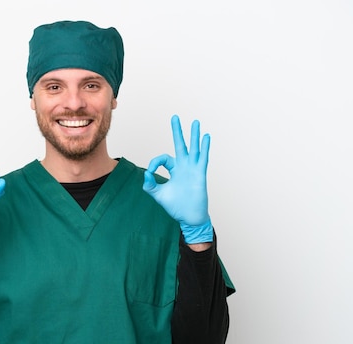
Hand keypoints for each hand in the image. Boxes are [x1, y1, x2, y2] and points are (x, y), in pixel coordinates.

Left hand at [143, 115, 212, 243]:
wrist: (189, 217)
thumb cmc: (176, 206)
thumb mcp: (158, 195)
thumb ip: (150, 185)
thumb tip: (147, 175)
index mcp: (174, 170)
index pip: (163, 158)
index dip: (155, 163)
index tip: (151, 173)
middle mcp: (184, 166)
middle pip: (180, 145)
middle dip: (177, 131)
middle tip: (174, 117)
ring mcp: (193, 169)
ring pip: (193, 148)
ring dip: (193, 135)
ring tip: (195, 122)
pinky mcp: (200, 174)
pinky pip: (202, 158)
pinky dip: (204, 147)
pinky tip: (205, 137)